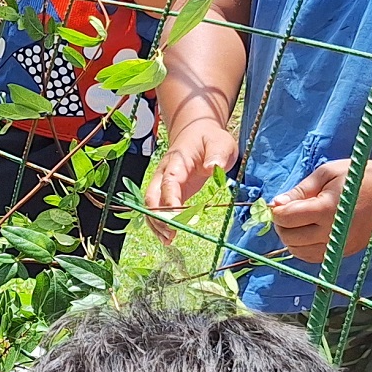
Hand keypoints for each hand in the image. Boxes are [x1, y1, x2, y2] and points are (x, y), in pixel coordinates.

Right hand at [147, 115, 239, 242]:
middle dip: (159, 217)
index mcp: (177, 162)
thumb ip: (217, 154)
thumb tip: (213, 167)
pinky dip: (159, 223)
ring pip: (151, 205)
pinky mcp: (168, 192)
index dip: (170, 201)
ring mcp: (163, 183)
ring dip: (157, 223)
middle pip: (152, 196)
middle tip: (172, 234)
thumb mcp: (220, 142)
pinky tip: (167, 237)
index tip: (177, 218)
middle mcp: (164, 173)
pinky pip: (158, 208)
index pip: (169, 182)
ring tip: (168, 240)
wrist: (195, 132)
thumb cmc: (209, 138)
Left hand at [264, 157, 371, 263]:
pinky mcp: (347, 252)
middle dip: (281, 225)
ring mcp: (340, 246)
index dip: (276, 210)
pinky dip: (304, 248)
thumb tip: (276, 203)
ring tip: (296, 221)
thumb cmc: (361, 176)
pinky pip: (315, 257)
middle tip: (285, 211)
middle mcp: (332, 233)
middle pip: (289, 238)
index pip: (285, 218)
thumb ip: (300, 190)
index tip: (279, 202)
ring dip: (291, 239)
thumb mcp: (327, 173)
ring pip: (299, 252)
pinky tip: (308, 233)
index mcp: (325, 210)